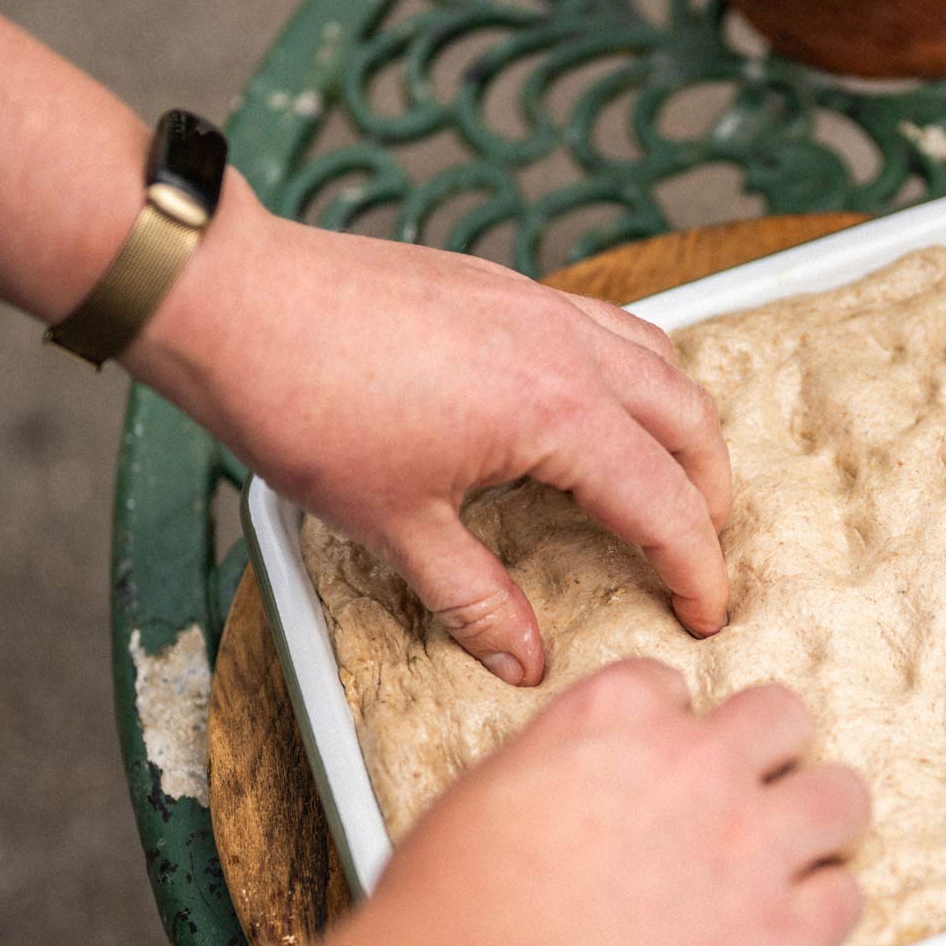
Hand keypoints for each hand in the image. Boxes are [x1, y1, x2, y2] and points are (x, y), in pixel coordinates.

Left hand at [131, 176, 732, 685]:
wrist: (236, 300)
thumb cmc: (305, 401)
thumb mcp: (394, 525)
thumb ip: (475, 599)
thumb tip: (523, 659)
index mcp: (557, 414)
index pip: (665, 504)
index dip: (696, 568)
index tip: (705, 612)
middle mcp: (569, 349)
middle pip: (690, 424)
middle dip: (709, 496)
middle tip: (696, 555)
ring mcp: (542, 307)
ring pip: (662, 363)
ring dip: (683, 428)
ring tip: (670, 481)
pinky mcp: (509, 286)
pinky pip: (612, 325)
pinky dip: (637, 373)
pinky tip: (604, 406)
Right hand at [347, 660, 867, 945]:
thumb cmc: (452, 921)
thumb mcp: (483, 797)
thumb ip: (552, 773)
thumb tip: (567, 793)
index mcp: (613, 716)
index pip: (673, 688)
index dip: (671, 732)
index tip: (660, 767)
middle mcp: (697, 763)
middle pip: (783, 715)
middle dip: (769, 752)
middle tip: (746, 800)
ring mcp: (751, 847)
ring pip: (841, 796)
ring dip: (817, 822)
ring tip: (792, 858)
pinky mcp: (784, 935)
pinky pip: (846, 896)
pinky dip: (821, 912)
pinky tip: (786, 931)